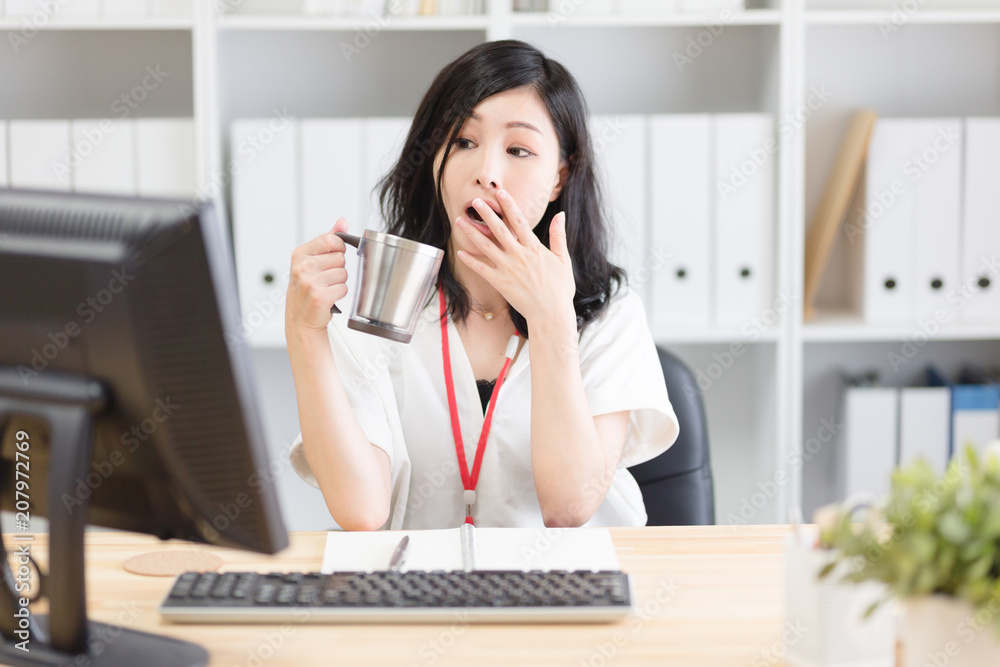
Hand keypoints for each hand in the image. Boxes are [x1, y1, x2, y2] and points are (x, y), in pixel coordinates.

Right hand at [286, 218, 349, 332]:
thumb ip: (328, 239)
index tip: (331, 258)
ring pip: (344, 273)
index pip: (331, 239)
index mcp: (300, 254)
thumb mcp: (312, 260)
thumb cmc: (307, 289)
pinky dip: (339, 294)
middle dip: (338, 268)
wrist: (300, 319)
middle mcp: (303, 267)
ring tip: (326, 288)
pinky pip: (344, 288)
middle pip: (340, 258)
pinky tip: (328, 297)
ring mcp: (310, 282)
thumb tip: (342, 222)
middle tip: (325, 278)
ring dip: (339, 282)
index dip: (338, 249)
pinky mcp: (320, 296)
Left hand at [455, 190, 575, 326]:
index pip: (519, 221)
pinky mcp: (500, 283)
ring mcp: (508, 269)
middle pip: (499, 230)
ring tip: (460, 221)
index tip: (500, 193)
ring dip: (472, 233)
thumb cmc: (559, 289)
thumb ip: (558, 236)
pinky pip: (481, 269)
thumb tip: (560, 215)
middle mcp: (519, 256)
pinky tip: (460, 252)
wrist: (551, 314)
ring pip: (486, 246)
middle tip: (475, 201)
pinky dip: (471, 261)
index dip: (509, 205)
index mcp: (534, 248)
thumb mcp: (563, 260)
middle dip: (486, 214)